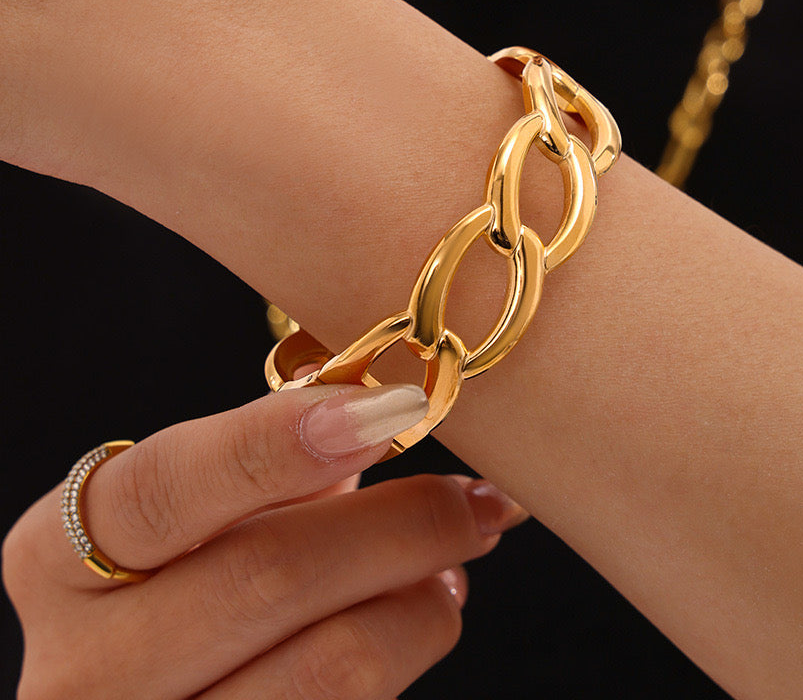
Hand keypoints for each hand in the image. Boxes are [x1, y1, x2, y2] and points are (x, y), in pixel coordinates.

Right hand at [3, 384, 524, 698]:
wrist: (158, 685)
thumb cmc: (191, 568)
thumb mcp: (201, 507)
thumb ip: (270, 453)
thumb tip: (390, 402)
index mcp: (57, 556)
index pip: (168, 488)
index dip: (279, 441)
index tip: (389, 408)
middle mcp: (84, 664)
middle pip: (271, 577)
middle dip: (403, 524)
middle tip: (474, 498)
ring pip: (332, 665)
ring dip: (425, 598)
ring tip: (453, 557)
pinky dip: (411, 644)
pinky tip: (421, 609)